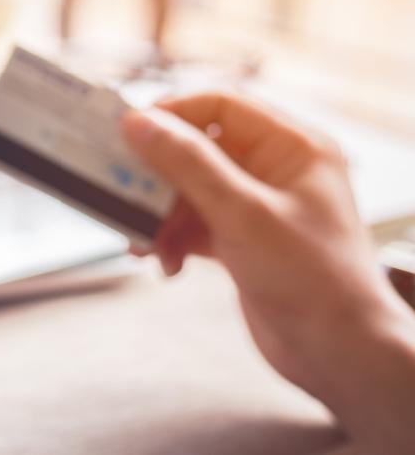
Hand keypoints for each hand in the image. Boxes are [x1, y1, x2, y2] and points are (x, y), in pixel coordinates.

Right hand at [122, 92, 414, 454]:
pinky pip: (194, 224)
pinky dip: (174, 240)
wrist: (339, 356)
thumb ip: (187, 163)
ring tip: (144, 241)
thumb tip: (139, 122)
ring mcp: (258, 207)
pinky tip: (166, 262)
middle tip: (121, 188)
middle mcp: (275, 170)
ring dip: (161, 215)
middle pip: (198, 149)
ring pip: (190, 190)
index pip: (221, 105)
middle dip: (159, 175)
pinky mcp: (242, 240)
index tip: (129, 132)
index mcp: (292, 147)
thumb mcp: (242, 214)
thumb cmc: (313, 279)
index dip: (173, 114)